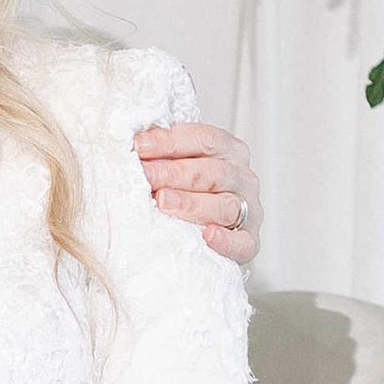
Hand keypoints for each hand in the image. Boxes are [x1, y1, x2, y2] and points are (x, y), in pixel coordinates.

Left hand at [135, 119, 261, 266]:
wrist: (200, 235)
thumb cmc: (186, 192)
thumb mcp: (176, 166)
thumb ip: (162, 154)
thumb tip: (134, 143)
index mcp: (229, 151)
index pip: (204, 140)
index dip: (171, 142)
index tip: (140, 146)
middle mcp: (243, 178)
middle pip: (212, 172)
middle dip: (174, 173)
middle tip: (145, 176)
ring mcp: (249, 210)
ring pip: (224, 205)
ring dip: (191, 204)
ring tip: (162, 201)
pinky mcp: (249, 241)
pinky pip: (242, 243)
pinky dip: (226, 240)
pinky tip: (207, 236)